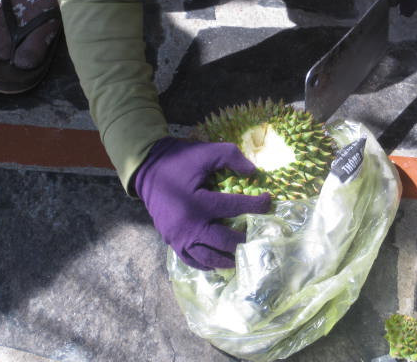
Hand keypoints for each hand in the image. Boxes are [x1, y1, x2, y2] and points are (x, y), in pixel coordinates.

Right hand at [135, 137, 270, 269]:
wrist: (146, 169)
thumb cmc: (179, 160)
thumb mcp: (206, 152)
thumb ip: (232, 157)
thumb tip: (253, 172)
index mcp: (200, 202)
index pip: (236, 207)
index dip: (256, 205)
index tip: (269, 201)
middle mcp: (190, 225)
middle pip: (226, 241)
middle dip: (245, 239)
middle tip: (258, 236)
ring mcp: (179, 237)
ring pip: (209, 257)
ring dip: (228, 258)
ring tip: (242, 256)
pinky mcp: (171, 241)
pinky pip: (191, 260)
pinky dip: (206, 265)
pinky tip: (218, 264)